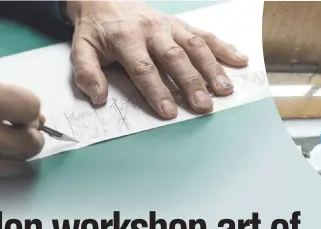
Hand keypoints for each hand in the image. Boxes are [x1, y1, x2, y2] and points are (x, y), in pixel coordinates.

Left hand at [66, 1, 248, 118]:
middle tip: (204, 105)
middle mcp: (152, 30)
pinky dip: (223, 47)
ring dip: (212, 67)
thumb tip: (98, 98)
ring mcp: (170, 26)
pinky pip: (204, 34)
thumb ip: (87, 72)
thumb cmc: (96, 29)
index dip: (157, 91)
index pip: (144, 68)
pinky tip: (239, 60)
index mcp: (126, 39)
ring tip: (225, 89)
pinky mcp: (181, 24)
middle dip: (191, 83)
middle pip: (175, 58)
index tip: (168, 112)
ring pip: (195, 45)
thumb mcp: (81, 48)